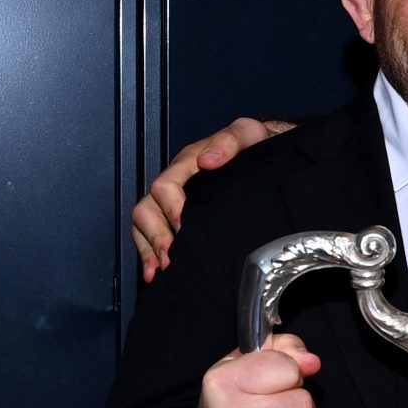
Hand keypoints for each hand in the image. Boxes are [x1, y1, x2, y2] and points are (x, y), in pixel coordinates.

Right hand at [132, 118, 296, 281]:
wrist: (263, 152)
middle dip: (157, 235)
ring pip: (143, 223)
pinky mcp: (176, 217)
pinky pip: (149, 235)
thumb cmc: (254, 145)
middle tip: (172, 256)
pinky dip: (149, 254)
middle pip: (147, 208)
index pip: (166, 185)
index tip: (183, 225)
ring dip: (149, 248)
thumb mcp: (248, 135)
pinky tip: (155, 272)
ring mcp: (172, 201)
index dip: (172, 207)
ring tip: (162, 268)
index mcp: (188, 163)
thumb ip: (229, 141)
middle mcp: (176, 183)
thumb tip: (207, 160)